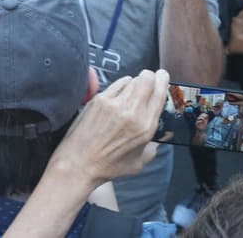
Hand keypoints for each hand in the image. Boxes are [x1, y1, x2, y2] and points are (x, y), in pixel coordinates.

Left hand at [51, 69, 167, 185]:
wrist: (79, 163)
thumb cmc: (108, 166)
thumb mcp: (139, 163)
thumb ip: (152, 148)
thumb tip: (158, 138)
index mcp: (145, 127)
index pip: (159, 94)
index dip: (163, 80)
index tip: (162, 76)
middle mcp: (132, 112)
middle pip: (147, 78)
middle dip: (150, 76)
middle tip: (149, 80)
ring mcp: (114, 103)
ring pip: (132, 79)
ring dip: (135, 82)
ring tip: (132, 91)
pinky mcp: (99, 99)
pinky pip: (117, 83)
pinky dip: (122, 85)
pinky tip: (119, 93)